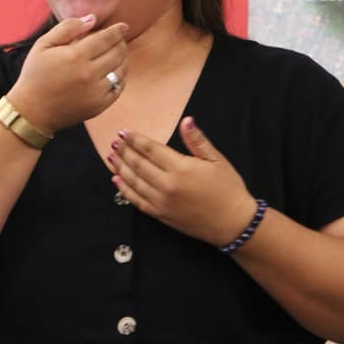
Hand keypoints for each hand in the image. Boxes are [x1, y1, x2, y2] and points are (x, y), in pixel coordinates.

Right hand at [7, 15, 127, 132]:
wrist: (32, 111)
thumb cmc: (35, 75)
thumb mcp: (43, 45)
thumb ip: (68, 28)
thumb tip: (92, 19)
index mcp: (75, 56)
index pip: (106, 38)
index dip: (118, 30)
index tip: (124, 26)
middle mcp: (89, 73)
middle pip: (117, 52)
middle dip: (121, 43)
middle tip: (119, 39)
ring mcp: (96, 91)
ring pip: (121, 69)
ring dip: (123, 59)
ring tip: (118, 54)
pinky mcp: (100, 105)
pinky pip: (119, 87)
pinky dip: (120, 77)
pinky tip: (114, 72)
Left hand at [107, 117, 256, 245]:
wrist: (232, 223)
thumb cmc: (228, 189)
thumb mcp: (217, 160)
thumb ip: (197, 140)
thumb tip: (186, 120)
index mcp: (181, 168)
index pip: (150, 150)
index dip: (135, 140)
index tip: (124, 132)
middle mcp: (167, 185)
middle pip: (138, 164)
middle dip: (124, 151)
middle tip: (114, 142)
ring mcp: (161, 202)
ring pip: (134, 182)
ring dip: (120, 168)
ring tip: (111, 157)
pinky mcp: (160, 215)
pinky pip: (137, 201)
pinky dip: (125, 190)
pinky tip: (117, 180)